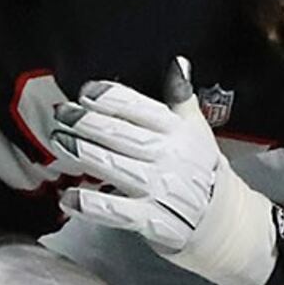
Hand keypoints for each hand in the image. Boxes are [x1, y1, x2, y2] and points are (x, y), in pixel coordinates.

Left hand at [51, 64, 283, 284]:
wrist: (224, 221)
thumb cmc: (202, 171)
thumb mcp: (197, 130)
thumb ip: (182, 97)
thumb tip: (177, 63)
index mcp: (179, 132)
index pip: (141, 108)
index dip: (111, 97)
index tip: (86, 91)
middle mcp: (169, 158)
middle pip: (123, 135)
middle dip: (89, 122)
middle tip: (62, 113)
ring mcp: (159, 190)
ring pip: (116, 167)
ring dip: (84, 153)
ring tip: (59, 141)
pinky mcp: (152, 221)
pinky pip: (117, 212)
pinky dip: (91, 206)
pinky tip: (68, 197)